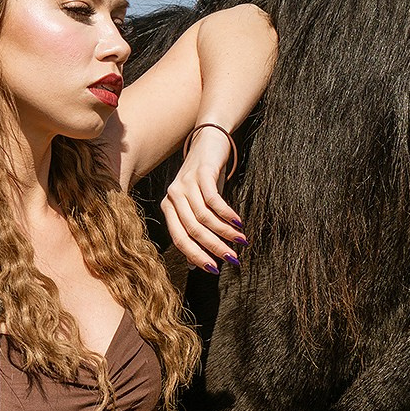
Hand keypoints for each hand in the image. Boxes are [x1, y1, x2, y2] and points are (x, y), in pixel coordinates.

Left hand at [162, 125, 245, 273]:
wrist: (209, 141)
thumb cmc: (204, 179)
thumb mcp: (198, 205)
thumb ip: (194, 231)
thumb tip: (194, 265)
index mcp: (168, 208)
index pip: (179, 239)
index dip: (195, 256)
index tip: (214, 270)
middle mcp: (173, 196)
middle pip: (192, 230)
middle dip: (213, 247)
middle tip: (233, 259)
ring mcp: (185, 183)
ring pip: (203, 217)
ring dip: (224, 232)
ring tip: (241, 241)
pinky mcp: (201, 172)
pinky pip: (213, 199)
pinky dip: (227, 214)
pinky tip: (238, 222)